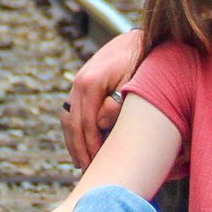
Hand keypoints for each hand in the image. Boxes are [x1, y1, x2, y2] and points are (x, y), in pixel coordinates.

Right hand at [62, 29, 143, 166]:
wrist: (139, 39)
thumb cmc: (143, 61)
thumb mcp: (136, 82)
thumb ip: (118, 104)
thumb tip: (99, 124)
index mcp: (90, 82)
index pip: (86, 124)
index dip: (92, 147)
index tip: (100, 165)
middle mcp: (79, 82)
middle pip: (72, 124)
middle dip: (79, 150)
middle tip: (89, 172)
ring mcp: (77, 83)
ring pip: (67, 119)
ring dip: (73, 142)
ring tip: (82, 163)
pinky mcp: (81, 84)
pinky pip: (71, 112)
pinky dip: (74, 130)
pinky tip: (82, 144)